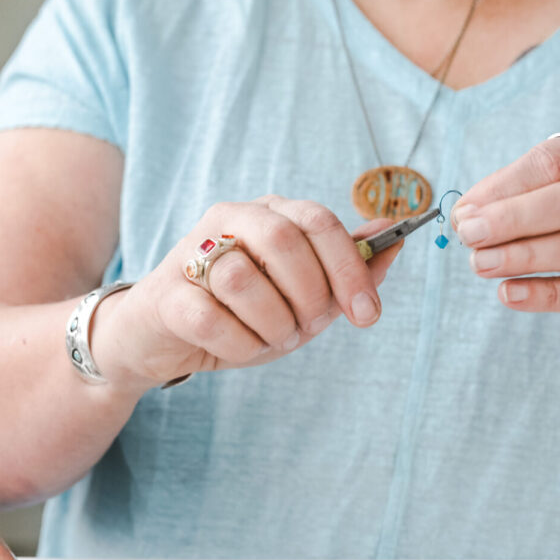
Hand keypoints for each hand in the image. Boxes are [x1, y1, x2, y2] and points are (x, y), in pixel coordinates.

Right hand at [93, 196, 401, 387]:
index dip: (350, 268)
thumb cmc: (242, 313)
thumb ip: (349, 267)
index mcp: (270, 212)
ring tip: (270, 336)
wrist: (165, 340)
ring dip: (272, 323)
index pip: (319, 221)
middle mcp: (230, 219)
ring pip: (245, 279)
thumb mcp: (305, 295)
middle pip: (285, 240)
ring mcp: (193, 251)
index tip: (367, 315)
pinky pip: (211, 318)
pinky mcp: (165, 292)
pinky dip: (238, 345)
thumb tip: (394, 238)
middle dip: (310, 295)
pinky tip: (238, 347)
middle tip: (307, 327)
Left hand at [452, 134, 559, 338]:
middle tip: (469, 234)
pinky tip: (510, 293)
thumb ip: (515, 201)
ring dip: (523, 255)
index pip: (553, 161)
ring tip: (480, 264)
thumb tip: (463, 216)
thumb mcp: (559, 198)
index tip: (465, 211)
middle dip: (513, 218)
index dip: (505, 185)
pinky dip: (546, 294)